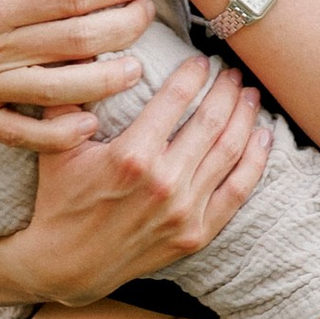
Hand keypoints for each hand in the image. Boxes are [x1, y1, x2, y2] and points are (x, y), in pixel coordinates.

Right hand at [5, 54, 270, 302]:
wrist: (66, 265)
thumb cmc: (59, 200)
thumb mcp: (56, 147)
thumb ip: (68, 99)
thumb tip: (78, 53)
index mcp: (132, 155)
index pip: (176, 99)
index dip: (194, 74)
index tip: (201, 59)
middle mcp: (164, 182)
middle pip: (211, 121)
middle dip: (226, 89)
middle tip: (232, 70)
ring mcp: (184, 211)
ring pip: (229, 152)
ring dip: (245, 116)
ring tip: (249, 93)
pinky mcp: (196, 234)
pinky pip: (237, 191)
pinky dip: (255, 161)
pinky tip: (263, 137)